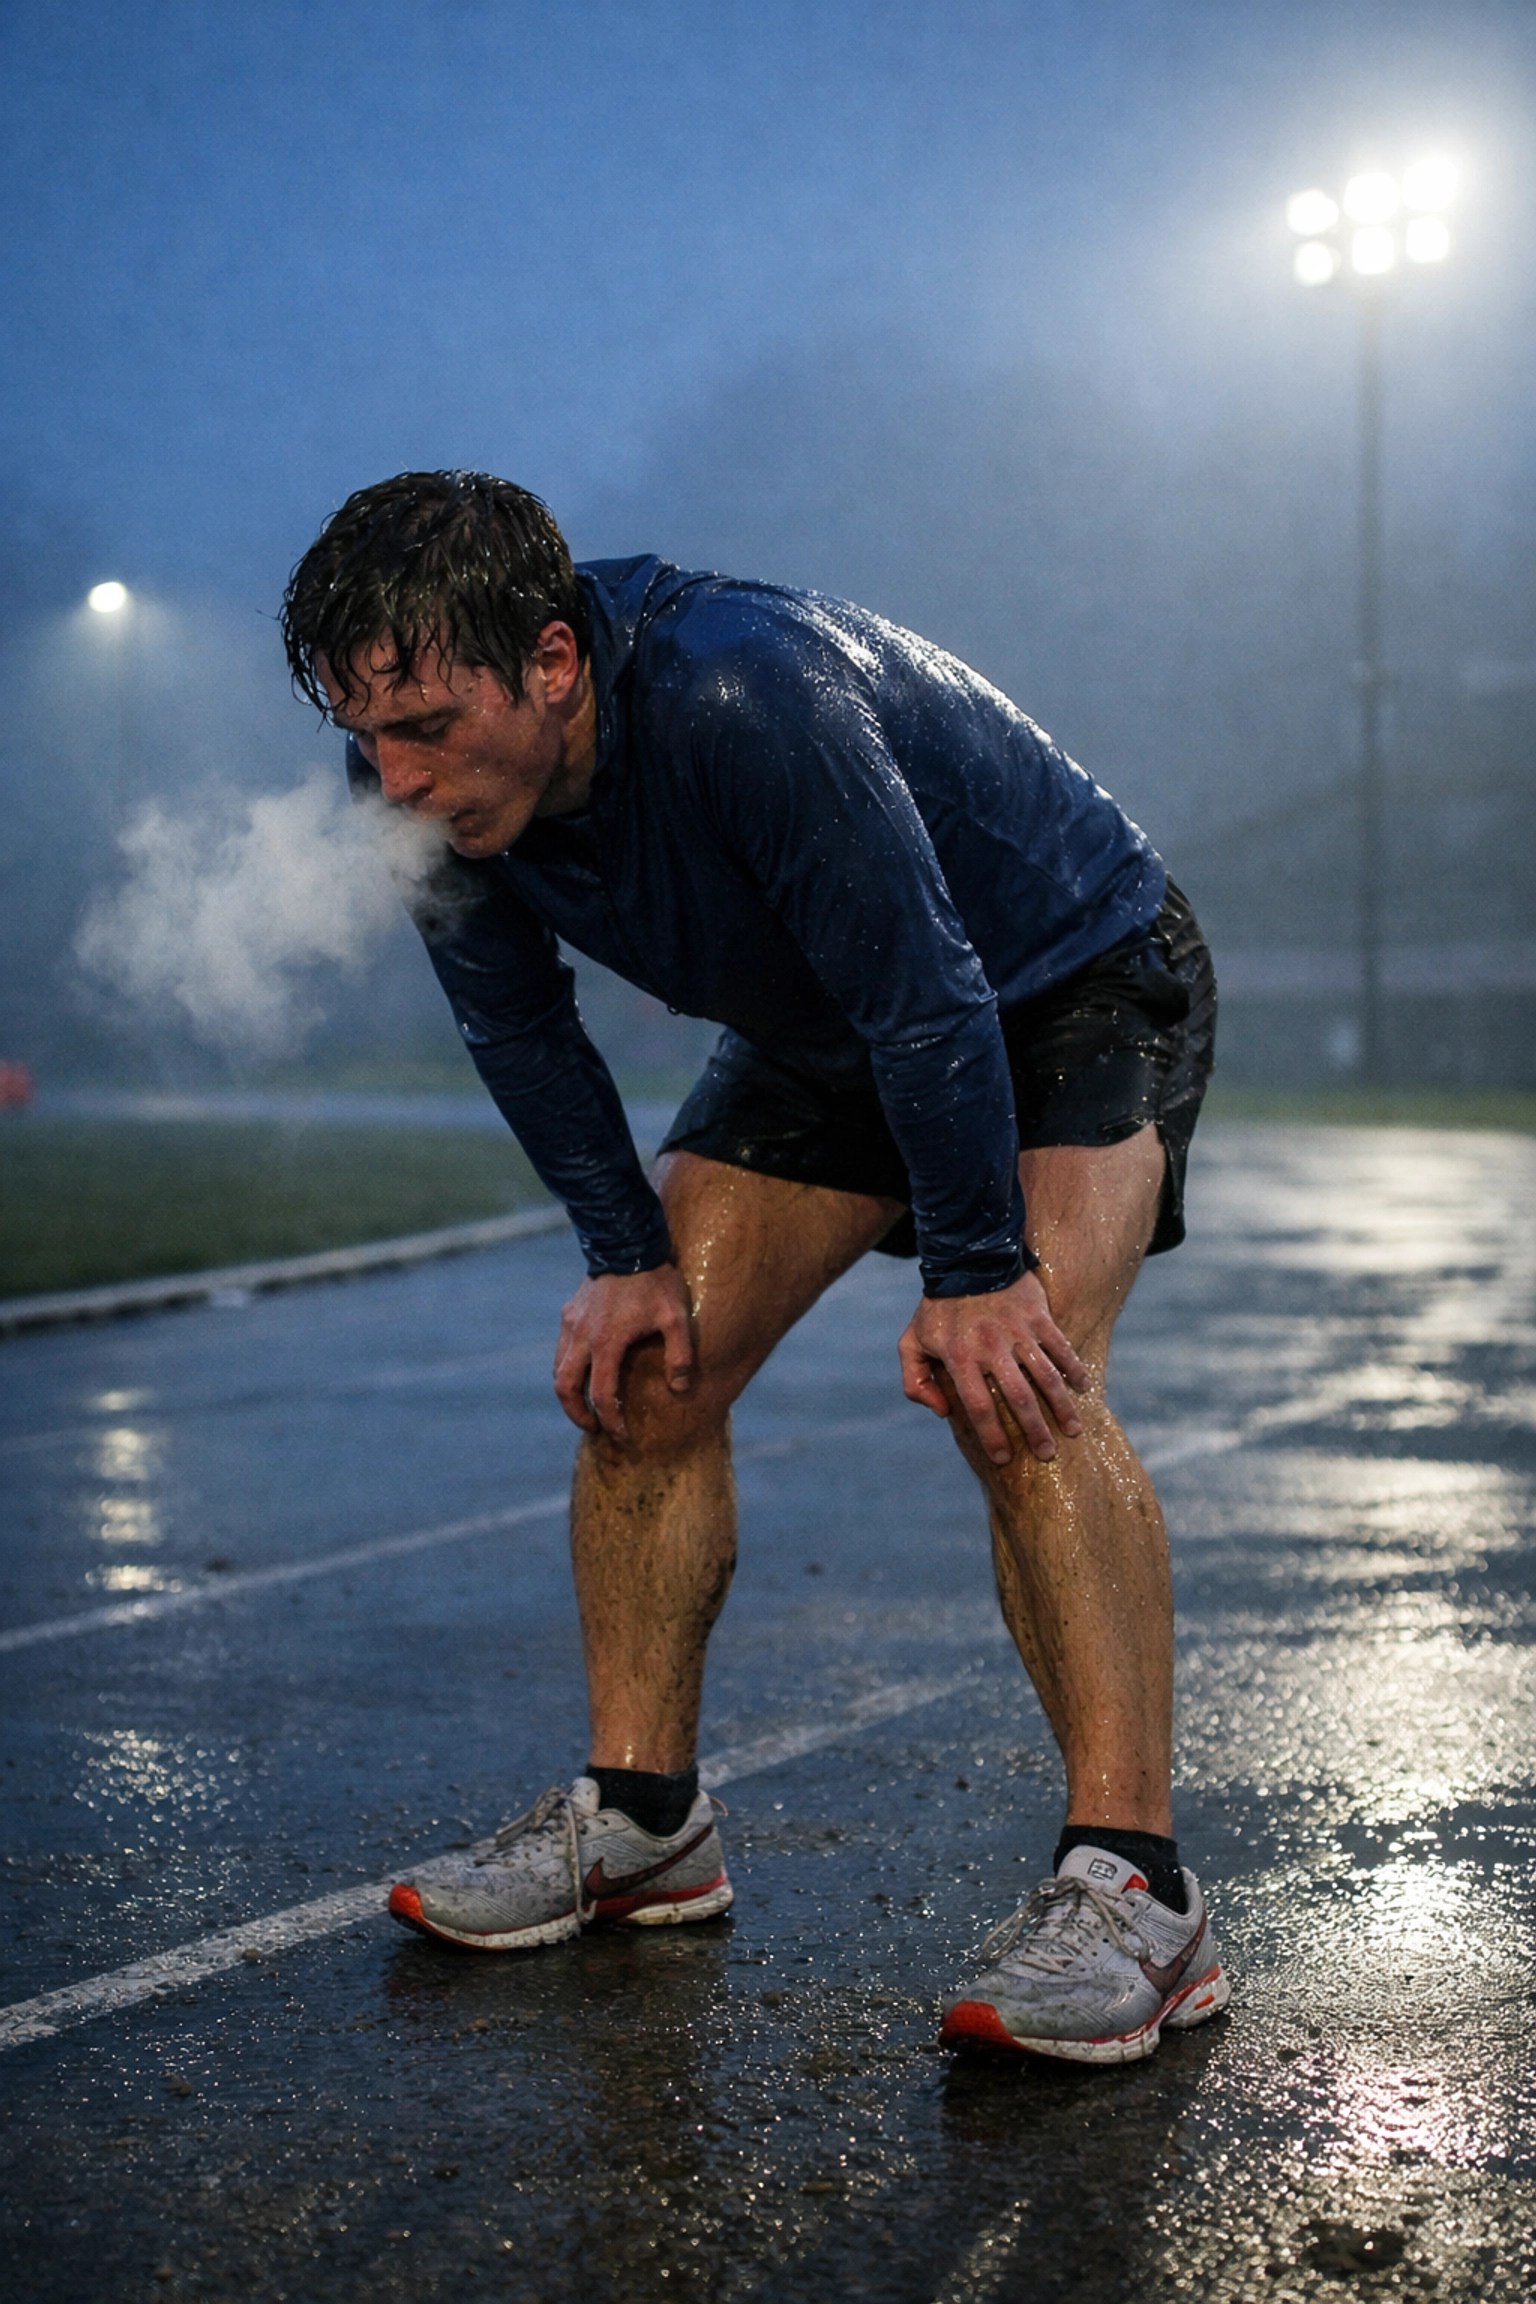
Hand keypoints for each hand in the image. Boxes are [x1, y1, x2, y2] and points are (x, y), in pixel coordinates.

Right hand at [553, 1264, 695, 1439]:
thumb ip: (680, 1356)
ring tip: (587, 1406)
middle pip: (566, 1389)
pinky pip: (561, 1350)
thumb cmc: (656, 1281)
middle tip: (595, 1429)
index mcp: (607, 1343)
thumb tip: (679, 1390)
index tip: (622, 1436)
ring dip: (569, 1393)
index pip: (603, 1395)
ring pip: (558, 1370)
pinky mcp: (569, 1313)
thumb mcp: (677, 1318)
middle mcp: (581, 1337)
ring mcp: (571, 1324)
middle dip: (578, 1414)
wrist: (627, 1241)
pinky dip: (568, 1370)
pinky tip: (586, 1372)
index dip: (612, 1421)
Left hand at [898, 1269, 1090, 1465]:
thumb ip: (914, 1381)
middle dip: (1035, 1430)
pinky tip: (1083, 1387)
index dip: (992, 1435)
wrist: (966, 1258)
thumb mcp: (911, 1342)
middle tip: (1047, 1454)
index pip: (978, 1405)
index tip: (1004, 1458)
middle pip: (1018, 1397)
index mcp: (959, 1356)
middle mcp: (990, 1346)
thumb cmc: (937, 1308)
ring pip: (1045, 1375)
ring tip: (1072, 1430)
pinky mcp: (1037, 1316)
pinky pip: (1060, 1346)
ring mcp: (1017, 1331)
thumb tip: (943, 1413)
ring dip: (1061, 1405)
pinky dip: (1074, 1368)